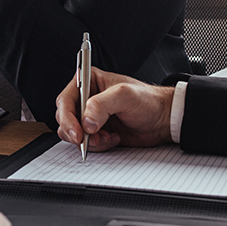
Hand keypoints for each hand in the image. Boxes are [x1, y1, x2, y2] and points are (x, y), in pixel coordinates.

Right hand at [55, 67, 174, 151]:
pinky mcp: (96, 132)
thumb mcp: (124, 96)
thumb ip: (101, 104)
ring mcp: (90, 117)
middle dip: (77, 132)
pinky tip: (113, 138)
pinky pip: (85, 143)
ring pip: (72, 133)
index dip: (67, 117)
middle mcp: (86, 98)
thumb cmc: (147, 100)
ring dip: (89, 140)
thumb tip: (85, 121)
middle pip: (64, 118)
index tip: (78, 132)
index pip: (65, 100)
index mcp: (89, 81)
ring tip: (107, 137)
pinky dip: (97, 145)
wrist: (162, 120)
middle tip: (91, 139)